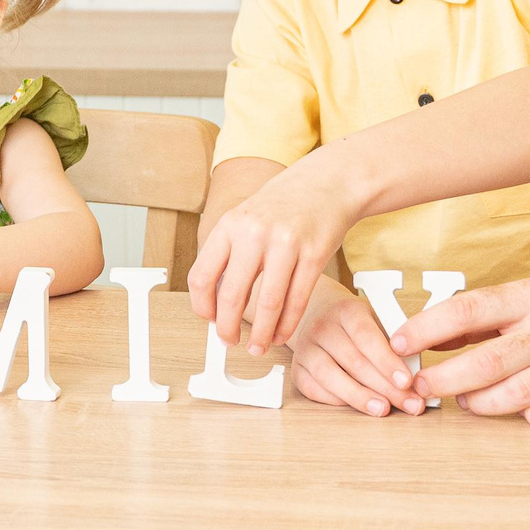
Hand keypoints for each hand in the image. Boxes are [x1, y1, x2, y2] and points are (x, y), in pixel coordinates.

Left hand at [186, 156, 358, 354]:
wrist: (327, 182)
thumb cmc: (283, 205)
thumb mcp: (245, 218)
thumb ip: (229, 253)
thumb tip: (214, 301)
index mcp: (229, 225)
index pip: (202, 276)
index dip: (202, 307)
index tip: (209, 321)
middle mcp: (254, 233)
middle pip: (231, 296)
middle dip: (228, 328)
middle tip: (230, 342)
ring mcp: (286, 243)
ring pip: (267, 303)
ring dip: (261, 334)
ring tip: (258, 347)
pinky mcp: (314, 254)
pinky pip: (297, 300)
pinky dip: (287, 324)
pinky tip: (282, 334)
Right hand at [288, 283, 425, 417]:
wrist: (320, 317)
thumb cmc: (357, 326)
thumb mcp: (377, 322)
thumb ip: (394, 345)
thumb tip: (417, 376)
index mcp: (346, 310)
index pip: (367, 337)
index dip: (387, 361)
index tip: (406, 381)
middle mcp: (322, 327)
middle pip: (354, 361)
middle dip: (385, 387)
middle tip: (408, 403)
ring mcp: (306, 347)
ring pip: (331, 376)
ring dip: (360, 397)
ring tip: (383, 410)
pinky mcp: (297, 368)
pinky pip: (314, 389)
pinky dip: (337, 401)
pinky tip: (357, 406)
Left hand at [395, 270, 529, 428]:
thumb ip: (487, 313)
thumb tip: (431, 334)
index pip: (468, 310)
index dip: (426, 329)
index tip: (398, 343)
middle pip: (487, 361)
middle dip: (444, 378)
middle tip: (419, 387)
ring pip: (518, 394)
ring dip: (482, 403)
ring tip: (465, 401)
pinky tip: (521, 414)